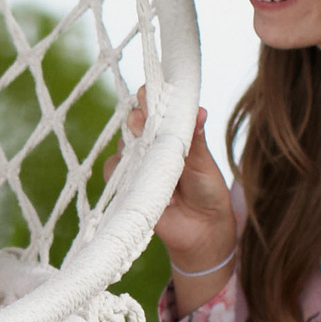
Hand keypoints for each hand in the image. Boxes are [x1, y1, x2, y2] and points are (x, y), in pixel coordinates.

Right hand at [120, 93, 234, 276]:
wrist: (203, 228)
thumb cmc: (207, 190)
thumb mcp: (204, 163)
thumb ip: (196, 138)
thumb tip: (200, 111)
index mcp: (171, 131)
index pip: (154, 105)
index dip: (149, 96)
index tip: (149, 93)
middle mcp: (151, 144)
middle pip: (134, 121)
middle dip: (138, 119)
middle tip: (145, 123)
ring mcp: (137, 164)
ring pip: (123, 145)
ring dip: (133, 147)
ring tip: (152, 158)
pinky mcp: (127, 185)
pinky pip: (113, 172)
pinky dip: (125, 174)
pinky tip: (147, 183)